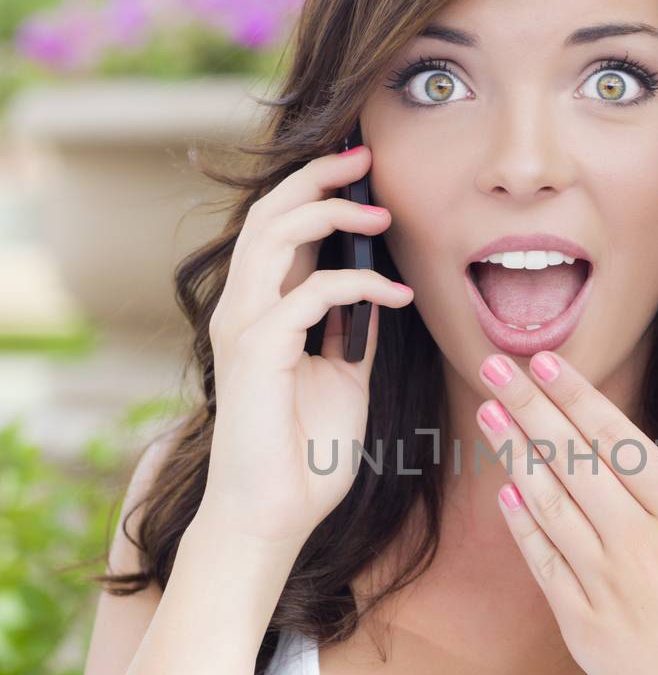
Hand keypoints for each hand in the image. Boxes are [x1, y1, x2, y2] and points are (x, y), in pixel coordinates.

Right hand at [200, 145, 413, 555]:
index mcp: (260, 310)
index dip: (315, 190)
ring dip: (330, 213)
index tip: (362, 171)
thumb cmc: (306, 453)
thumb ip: (352, 329)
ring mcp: (243, 328)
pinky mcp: (257, 353)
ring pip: (275, 236)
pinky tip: (398, 294)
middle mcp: (242, 309)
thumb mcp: (343, 376)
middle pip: (268, 214)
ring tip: (380, 211)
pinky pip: (309, 295)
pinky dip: (358, 285)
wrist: (275, 514)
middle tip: (365, 160)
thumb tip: (378, 287)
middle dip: (316, 178)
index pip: (279, 228)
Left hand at [474, 348, 657, 674]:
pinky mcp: (582, 627)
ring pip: (550, 506)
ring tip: (489, 415)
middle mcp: (639, 548)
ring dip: (516, 456)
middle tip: (496, 366)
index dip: (578, 399)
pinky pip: (543, 564)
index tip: (546, 363)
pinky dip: (523, 525)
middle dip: (531, 409)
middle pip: (573, 463)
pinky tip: (507, 491)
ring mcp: (604, 588)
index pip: (619, 444)